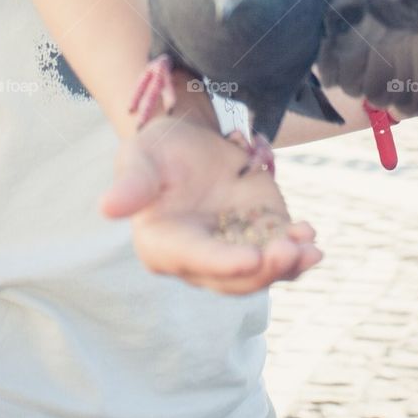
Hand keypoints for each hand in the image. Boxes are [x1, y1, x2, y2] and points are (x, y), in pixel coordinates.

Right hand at [99, 111, 322, 295]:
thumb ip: (132, 184)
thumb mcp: (139, 158)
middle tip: (288, 251)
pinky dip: (298, 249)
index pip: (196, 259)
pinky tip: (310, 236)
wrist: (185, 139)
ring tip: (308, 248)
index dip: (223, 263)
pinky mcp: (259, 234)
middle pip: (234, 277)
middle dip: (264, 269)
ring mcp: (233, 249)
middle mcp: (200, 259)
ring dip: (287, 265)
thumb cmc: (154, 151)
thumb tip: (107, 207)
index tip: (252, 258)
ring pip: (262, 272)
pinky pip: (281, 252)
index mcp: (164, 246)